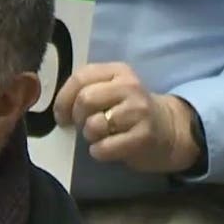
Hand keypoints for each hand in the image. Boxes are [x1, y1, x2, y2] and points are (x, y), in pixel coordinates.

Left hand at [53, 62, 200, 173]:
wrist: (167, 130)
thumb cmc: (127, 112)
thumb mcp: (110, 91)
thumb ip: (85, 90)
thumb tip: (57, 108)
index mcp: (118, 71)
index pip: (80, 77)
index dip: (63, 99)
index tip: (62, 115)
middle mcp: (130, 86)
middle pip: (85, 100)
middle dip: (77, 118)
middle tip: (84, 126)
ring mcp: (139, 111)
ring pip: (94, 125)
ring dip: (89, 136)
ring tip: (101, 135)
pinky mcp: (143, 136)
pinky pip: (104, 147)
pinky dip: (99, 152)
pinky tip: (108, 148)